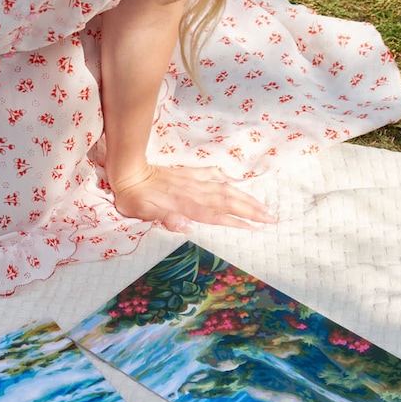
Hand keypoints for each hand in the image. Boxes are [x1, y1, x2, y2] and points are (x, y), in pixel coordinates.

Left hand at [108, 165, 272, 232]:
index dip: (236, 222)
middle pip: (228, 202)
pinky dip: (226, 179)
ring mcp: (194, 182)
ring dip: (245, 198)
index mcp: (186, 205)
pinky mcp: (189, 174)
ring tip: (263, 206)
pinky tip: (234, 182)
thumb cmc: (135, 199)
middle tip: (271, 218)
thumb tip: (186, 226)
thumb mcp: (145, 213)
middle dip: (251, 211)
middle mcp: (195, 193)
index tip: (255, 228)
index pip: (217, 216)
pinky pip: (212, 175)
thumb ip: (166, 219)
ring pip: (225, 190)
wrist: (128, 173)